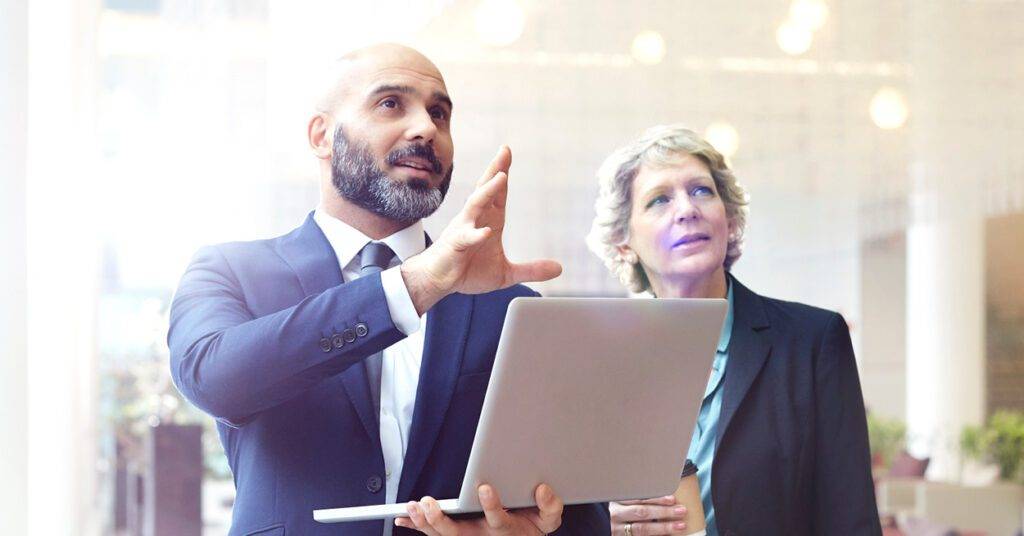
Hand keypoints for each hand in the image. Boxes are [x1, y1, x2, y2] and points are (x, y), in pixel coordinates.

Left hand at [394, 483, 562, 534]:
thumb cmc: (532, 527)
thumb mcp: (548, 519)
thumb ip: (550, 506)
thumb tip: (543, 489)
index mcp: (505, 529)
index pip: (498, 519)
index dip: (491, 506)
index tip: (484, 488)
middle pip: (458, 535)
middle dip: (441, 521)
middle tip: (429, 504)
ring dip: (425, 523)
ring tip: (415, 507)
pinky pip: (434, 533)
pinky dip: (417, 526)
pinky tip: (403, 517)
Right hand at [401, 146, 561, 314]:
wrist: (439, 281)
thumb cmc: (468, 271)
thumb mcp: (505, 274)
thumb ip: (531, 269)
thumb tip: (559, 268)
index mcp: (489, 220)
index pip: (498, 193)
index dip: (503, 172)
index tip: (507, 152)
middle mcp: (476, 219)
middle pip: (486, 189)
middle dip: (495, 169)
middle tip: (505, 151)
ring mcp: (464, 229)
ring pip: (475, 204)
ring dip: (488, 191)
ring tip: (500, 177)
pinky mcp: (455, 245)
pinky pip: (466, 237)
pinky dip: (476, 234)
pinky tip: (486, 232)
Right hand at [609, 496, 688, 535]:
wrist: (601, 528)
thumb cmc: (619, 511)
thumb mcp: (623, 501)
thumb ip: (637, 497)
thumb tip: (665, 491)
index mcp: (617, 500)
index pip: (638, 498)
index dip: (656, 498)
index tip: (672, 499)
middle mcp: (615, 515)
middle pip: (641, 512)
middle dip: (663, 512)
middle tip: (681, 510)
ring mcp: (617, 529)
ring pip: (642, 529)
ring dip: (663, 527)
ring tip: (680, 525)